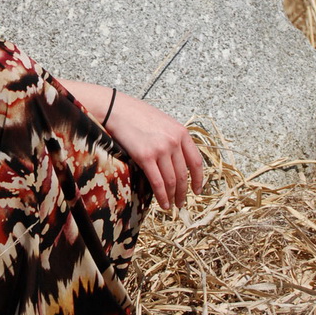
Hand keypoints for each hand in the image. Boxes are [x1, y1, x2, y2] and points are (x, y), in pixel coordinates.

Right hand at [105, 91, 202, 210]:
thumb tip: (177, 160)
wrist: (116, 109)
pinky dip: (162, 196)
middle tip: (182, 202)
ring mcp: (160, 149)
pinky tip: (163, 203)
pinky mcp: (145, 156)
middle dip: (184, 192)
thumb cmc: (136, 115)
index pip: (196, 162)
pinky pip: (157, 182)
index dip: (198, 179)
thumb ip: (173, 139)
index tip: (197, 190)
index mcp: (181, 132)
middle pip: (183, 174)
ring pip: (172, 181)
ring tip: (172, 205)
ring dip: (173, 196)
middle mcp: (174, 141)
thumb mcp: (163, 123)